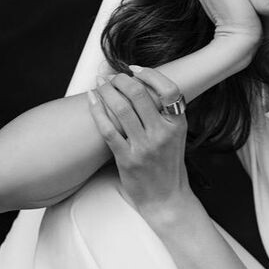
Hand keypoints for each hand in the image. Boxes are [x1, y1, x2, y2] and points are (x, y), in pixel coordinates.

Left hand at [87, 70, 193, 217]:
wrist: (166, 199)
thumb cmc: (168, 166)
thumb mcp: (176, 137)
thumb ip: (165, 114)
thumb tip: (142, 84)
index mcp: (178, 125)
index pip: (168, 89)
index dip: (149, 74)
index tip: (134, 69)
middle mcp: (162, 134)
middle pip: (139, 94)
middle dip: (120, 79)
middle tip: (111, 76)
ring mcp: (145, 147)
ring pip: (121, 108)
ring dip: (106, 90)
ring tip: (100, 84)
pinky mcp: (127, 159)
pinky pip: (108, 129)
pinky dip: (97, 110)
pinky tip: (91, 99)